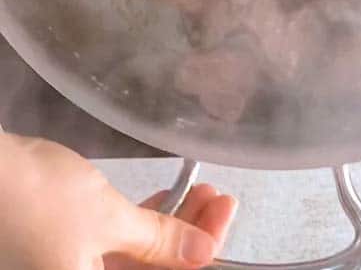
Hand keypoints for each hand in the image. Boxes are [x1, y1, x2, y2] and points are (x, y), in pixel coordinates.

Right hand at [0, 135, 236, 269]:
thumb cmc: (43, 200)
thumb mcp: (108, 220)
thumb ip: (158, 243)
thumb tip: (203, 253)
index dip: (203, 251)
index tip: (227, 210)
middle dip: (191, 235)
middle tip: (218, 197)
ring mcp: (73, 267)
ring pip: (138, 258)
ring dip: (171, 226)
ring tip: (200, 189)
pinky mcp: (66, 248)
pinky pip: (118, 247)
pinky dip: (144, 224)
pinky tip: (166, 196)